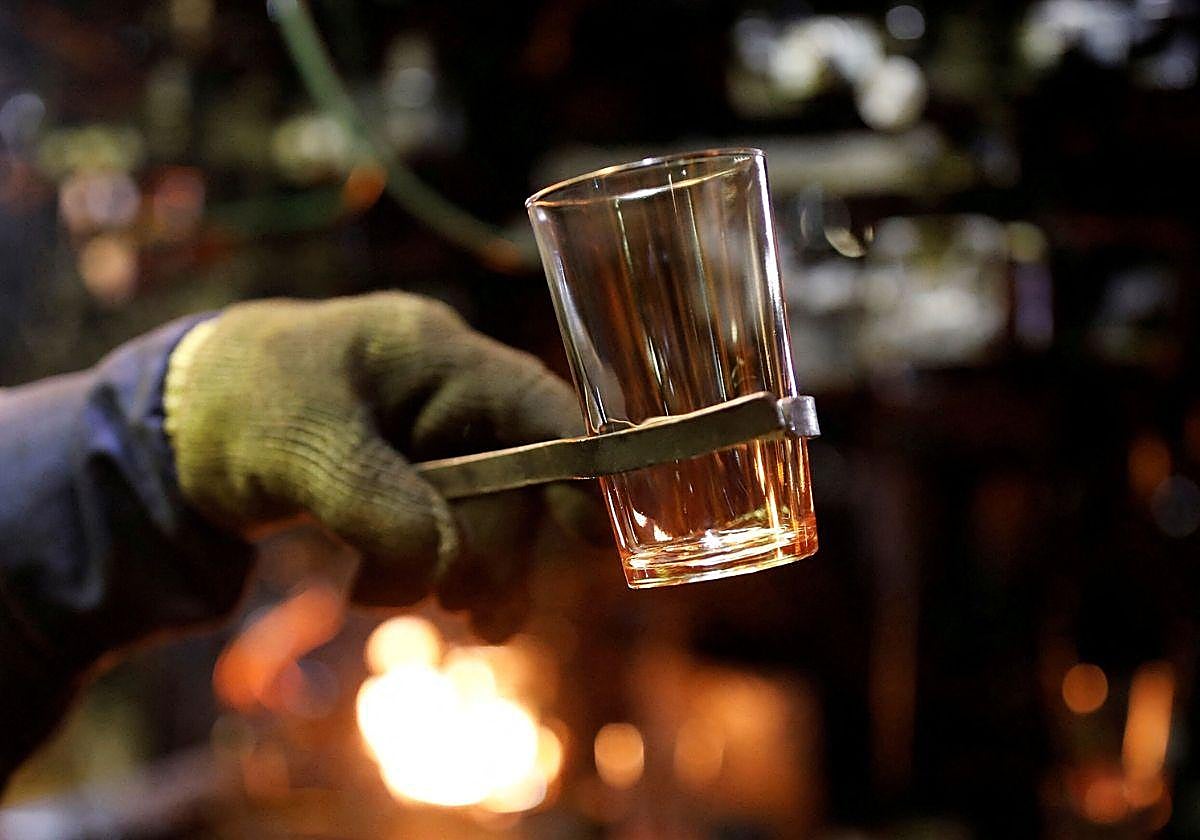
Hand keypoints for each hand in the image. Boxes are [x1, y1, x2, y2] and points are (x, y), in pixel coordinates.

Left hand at [164, 292, 603, 639]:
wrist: (178, 425)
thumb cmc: (239, 409)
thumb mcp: (299, 450)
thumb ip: (377, 505)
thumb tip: (446, 567)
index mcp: (432, 354)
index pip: (537, 405)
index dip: (576, 470)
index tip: (591, 539)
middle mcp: (446, 393)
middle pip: (516, 478)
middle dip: (492, 549)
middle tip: (467, 611)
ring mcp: (431, 437)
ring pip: (485, 513)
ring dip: (462, 570)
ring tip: (425, 609)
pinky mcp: (410, 478)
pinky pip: (448, 530)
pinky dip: (427, 570)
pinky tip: (388, 591)